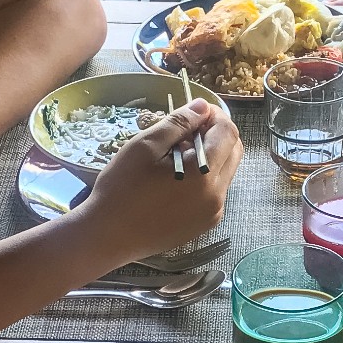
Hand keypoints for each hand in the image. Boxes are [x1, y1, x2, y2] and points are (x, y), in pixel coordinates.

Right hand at [80, 101, 243, 264]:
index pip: (228, 132)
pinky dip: (204, 177)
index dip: (214, 115)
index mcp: (204, 173)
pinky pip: (215, 191)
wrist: (108, 236)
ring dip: (210, 156)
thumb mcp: (145, 146)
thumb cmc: (121, 189)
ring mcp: (213, 213)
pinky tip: (176, 179)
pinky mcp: (204, 224)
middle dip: (216, 134)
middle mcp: (217, 195)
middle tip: (185, 133)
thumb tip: (203, 107)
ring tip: (176, 157)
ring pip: (225, 171)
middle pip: (233, 151)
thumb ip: (179, 122)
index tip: (193, 113)